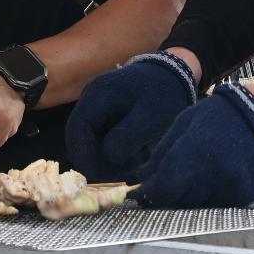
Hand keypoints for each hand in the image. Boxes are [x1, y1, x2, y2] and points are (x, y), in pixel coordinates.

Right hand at [67, 50, 196, 181]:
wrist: (175, 76)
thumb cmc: (164, 93)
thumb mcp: (151, 115)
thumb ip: (128, 136)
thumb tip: (109, 156)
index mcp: (98, 94)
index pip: (78, 129)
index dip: (82, 155)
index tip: (94, 177)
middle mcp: (91, 101)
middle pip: (80, 138)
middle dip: (94, 160)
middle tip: (117, 177)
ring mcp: (97, 109)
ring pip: (90, 143)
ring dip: (106, 160)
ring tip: (133, 165)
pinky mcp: (106, 118)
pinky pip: (101, 141)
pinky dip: (114, 154)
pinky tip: (134, 159)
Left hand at [138, 84, 253, 209]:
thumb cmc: (219, 115)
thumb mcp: (185, 123)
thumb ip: (162, 153)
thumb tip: (142, 179)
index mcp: (192, 156)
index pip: (162, 190)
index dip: (149, 195)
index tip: (142, 194)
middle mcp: (212, 177)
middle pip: (179, 203)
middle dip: (168, 198)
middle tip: (165, 189)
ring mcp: (232, 189)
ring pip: (199, 208)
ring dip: (189, 200)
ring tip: (191, 183)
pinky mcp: (248, 196)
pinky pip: (222, 207)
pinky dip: (212, 199)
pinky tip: (212, 183)